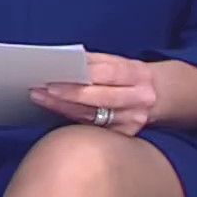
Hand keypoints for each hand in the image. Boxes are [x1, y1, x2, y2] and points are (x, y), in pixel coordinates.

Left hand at [31, 52, 158, 136]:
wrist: (156, 95)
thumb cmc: (129, 75)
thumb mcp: (118, 62)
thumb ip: (92, 62)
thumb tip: (61, 61)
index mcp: (137, 75)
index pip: (105, 76)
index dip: (79, 79)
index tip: (52, 79)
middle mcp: (139, 99)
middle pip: (97, 99)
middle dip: (66, 96)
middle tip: (39, 91)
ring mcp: (133, 120)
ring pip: (92, 116)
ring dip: (62, 107)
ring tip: (40, 98)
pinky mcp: (126, 135)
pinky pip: (93, 128)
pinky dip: (72, 118)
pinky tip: (55, 111)